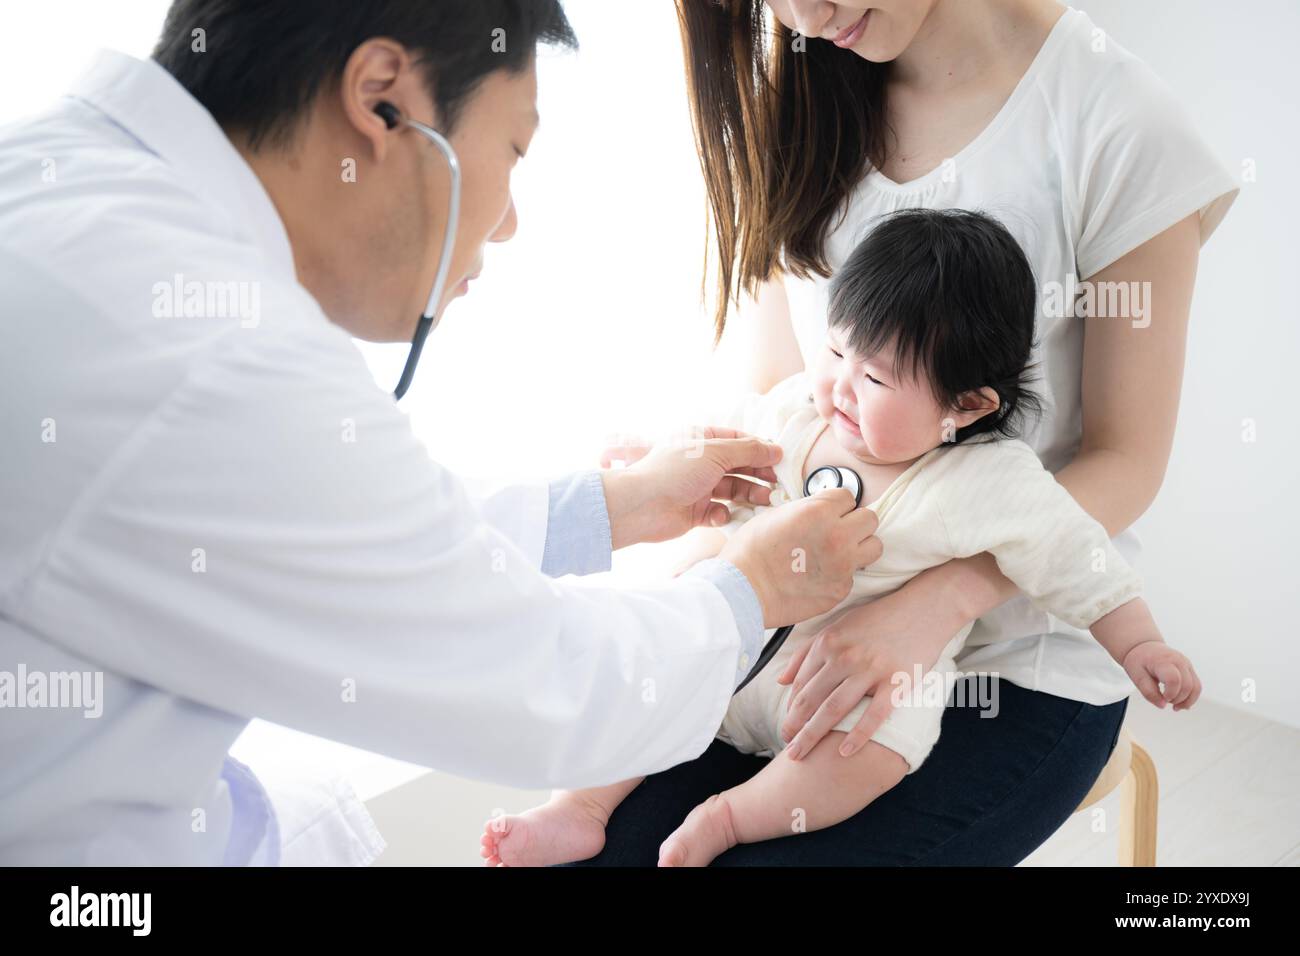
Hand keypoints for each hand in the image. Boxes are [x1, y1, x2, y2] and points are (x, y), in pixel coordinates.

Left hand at [598, 426, 781, 548]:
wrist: (642, 505)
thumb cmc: (675, 471)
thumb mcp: (716, 453)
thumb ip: (747, 451)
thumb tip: (775, 449)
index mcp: (700, 440)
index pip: (736, 440)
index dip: (758, 449)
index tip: (779, 458)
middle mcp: (699, 462)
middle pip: (737, 466)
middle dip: (758, 473)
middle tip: (778, 483)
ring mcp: (697, 487)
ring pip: (731, 489)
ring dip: (748, 494)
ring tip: (765, 500)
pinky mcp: (694, 511)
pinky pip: (717, 511)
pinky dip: (722, 513)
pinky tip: (719, 514)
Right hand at [718, 489, 881, 628]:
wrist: (742, 591)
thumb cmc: (750, 552)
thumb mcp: (776, 514)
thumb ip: (808, 509)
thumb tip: (822, 509)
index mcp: (819, 512)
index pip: (849, 496)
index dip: (837, 504)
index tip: (830, 511)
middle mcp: (837, 536)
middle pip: (870, 519)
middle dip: (854, 522)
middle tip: (839, 529)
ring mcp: (842, 565)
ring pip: (874, 546)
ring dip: (860, 546)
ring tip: (841, 551)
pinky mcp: (840, 590)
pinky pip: (854, 575)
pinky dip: (842, 573)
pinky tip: (821, 574)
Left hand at [775, 581, 966, 759]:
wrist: (925, 608)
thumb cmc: (879, 619)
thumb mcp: (838, 626)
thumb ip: (807, 653)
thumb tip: (781, 681)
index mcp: (828, 642)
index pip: (801, 683)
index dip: (790, 710)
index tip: (786, 728)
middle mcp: (844, 656)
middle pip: (811, 700)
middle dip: (794, 727)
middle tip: (787, 749)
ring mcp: (870, 669)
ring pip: (834, 709)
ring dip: (813, 735)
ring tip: (800, 755)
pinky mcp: (896, 681)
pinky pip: (873, 715)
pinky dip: (857, 736)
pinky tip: (843, 752)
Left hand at [1122, 641, 1200, 710]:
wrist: (1144, 646)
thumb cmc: (1139, 661)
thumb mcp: (1137, 676)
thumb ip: (1149, 692)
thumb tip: (1163, 705)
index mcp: (1163, 661)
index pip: (1174, 680)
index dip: (1170, 694)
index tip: (1161, 697)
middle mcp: (1179, 661)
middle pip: (1187, 686)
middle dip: (1178, 699)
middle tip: (1164, 701)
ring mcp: (1186, 664)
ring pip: (1196, 687)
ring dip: (1187, 701)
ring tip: (1174, 706)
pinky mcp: (1189, 669)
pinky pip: (1196, 686)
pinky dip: (1190, 697)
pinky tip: (1180, 702)